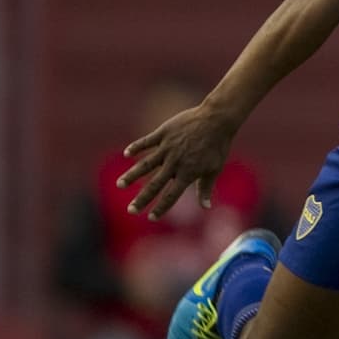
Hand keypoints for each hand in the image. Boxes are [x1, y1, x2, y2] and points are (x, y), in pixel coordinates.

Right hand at [116, 104, 234, 219]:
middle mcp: (175, 162)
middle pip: (155, 185)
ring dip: (132, 175)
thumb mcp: (215, 169)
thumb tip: (205, 207)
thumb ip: (206, 188)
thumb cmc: (218, 146)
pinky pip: (146, 141)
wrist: (216, 120)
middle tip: (130, 211)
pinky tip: (127, 154)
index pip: (171, 195)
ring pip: (145, 164)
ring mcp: (167, 147)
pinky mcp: (163, 133)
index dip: (161, 208)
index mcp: (188, 173)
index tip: (150, 218)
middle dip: (142, 199)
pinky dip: (136, 147)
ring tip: (120, 185)